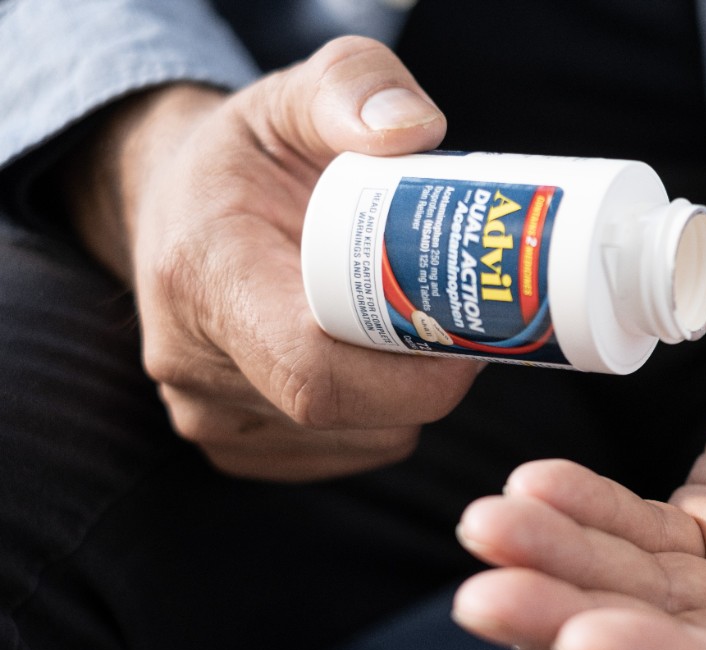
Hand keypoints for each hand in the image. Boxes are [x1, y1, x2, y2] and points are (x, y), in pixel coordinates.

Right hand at [63, 37, 481, 480]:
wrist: (175, 208)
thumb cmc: (247, 157)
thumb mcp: (294, 96)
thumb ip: (354, 84)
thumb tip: (416, 132)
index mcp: (206, 276)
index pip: (318, 373)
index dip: (414, 373)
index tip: (473, 333)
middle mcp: (192, 363)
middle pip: (351, 412)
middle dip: (430, 378)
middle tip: (472, 324)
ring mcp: (209, 417)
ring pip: (361, 441)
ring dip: (412, 398)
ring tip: (420, 330)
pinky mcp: (236, 447)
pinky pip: (344, 453)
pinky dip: (384, 418)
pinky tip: (382, 363)